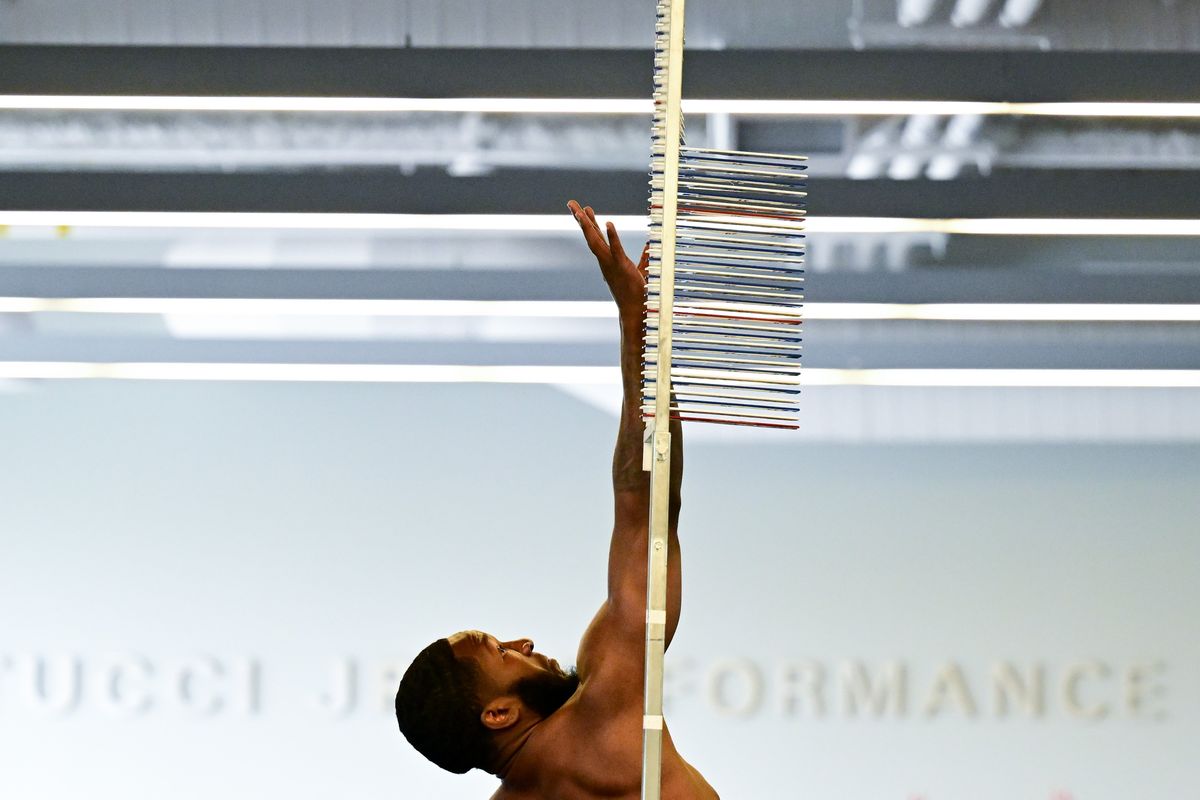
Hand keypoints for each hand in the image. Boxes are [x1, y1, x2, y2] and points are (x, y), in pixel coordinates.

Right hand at [567, 200, 648, 320]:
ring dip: (587, 224)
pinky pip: (615, 249)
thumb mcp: (641, 269)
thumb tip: (650, 245)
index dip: (590, 222)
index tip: (584, 209)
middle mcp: (605, 260)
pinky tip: (608, 222)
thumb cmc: (636, 293)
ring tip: (581, 209)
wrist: (634, 310)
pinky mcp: (621, 266)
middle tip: (571, 202)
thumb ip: (644, 256)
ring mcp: (610, 263)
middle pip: (590, 235)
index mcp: (607, 259)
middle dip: (580, 218)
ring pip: (595, 241)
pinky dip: (612, 236)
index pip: (596, 237)